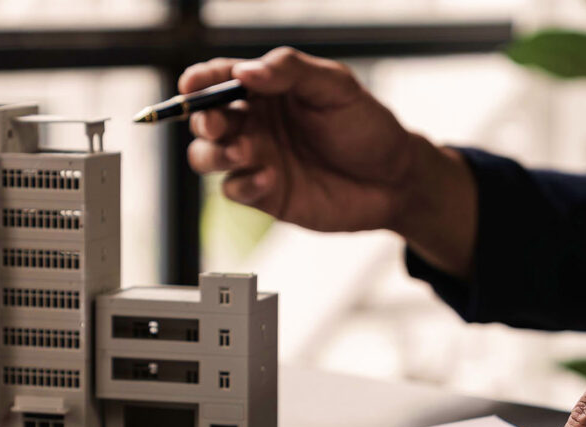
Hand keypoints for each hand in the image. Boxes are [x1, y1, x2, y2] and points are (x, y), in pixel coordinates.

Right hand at [179, 47, 476, 275]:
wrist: (393, 180)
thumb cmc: (365, 126)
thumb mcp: (336, 87)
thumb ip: (291, 72)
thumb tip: (245, 72)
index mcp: (266, 90)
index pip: (220, 78)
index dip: (200, 80)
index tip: (192, 85)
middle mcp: (254, 122)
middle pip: (206, 118)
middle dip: (203, 119)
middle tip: (217, 123)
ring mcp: (256, 159)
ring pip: (207, 156)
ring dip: (215, 153)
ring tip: (246, 151)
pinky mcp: (264, 194)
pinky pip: (234, 189)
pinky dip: (243, 184)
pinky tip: (269, 178)